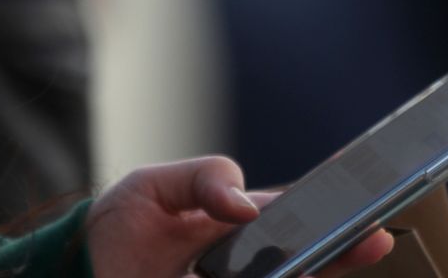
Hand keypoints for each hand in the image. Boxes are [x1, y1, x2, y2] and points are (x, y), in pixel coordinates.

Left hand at [85, 156, 393, 277]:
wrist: (74, 275)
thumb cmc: (113, 230)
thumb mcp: (151, 187)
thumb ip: (201, 180)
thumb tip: (247, 206)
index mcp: (236, 229)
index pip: (297, 219)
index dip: (335, 213)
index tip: (369, 205)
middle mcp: (244, 268)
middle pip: (306, 263)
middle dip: (341, 252)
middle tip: (372, 240)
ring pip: (289, 277)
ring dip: (313, 266)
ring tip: (345, 248)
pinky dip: (287, 273)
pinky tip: (295, 266)